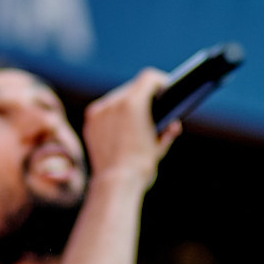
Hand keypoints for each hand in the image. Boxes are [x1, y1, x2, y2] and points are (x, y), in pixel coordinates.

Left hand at [81, 68, 175, 189]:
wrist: (115, 184)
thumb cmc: (141, 166)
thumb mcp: (160, 146)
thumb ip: (168, 130)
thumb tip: (173, 124)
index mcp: (133, 103)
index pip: (149, 78)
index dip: (161, 82)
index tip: (166, 89)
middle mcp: (113, 102)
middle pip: (133, 88)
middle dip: (144, 95)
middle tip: (155, 106)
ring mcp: (99, 112)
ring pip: (118, 98)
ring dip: (128, 104)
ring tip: (138, 118)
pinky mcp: (90, 122)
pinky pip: (105, 110)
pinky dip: (114, 115)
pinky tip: (122, 128)